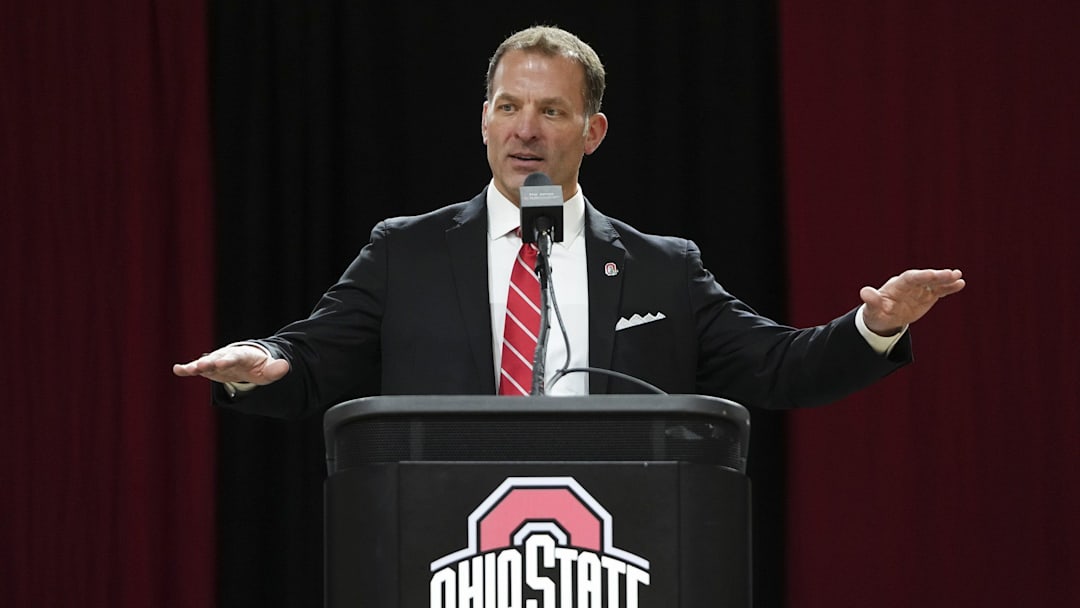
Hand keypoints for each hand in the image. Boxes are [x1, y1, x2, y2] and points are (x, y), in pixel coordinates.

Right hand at [172, 344, 290, 384]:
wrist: (248, 363)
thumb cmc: (259, 367)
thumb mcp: (268, 370)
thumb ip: (275, 369)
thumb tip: (284, 366)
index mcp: (243, 355)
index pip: (237, 357)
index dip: (229, 360)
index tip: (223, 363)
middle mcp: (227, 356)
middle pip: (218, 358)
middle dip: (211, 362)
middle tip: (202, 365)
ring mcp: (217, 362)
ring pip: (206, 363)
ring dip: (198, 366)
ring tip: (189, 369)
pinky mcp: (209, 369)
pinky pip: (197, 369)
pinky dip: (187, 369)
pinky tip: (177, 370)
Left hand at [860, 268, 965, 335]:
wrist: (883, 319)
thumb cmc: (876, 313)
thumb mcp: (872, 310)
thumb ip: (872, 301)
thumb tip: (864, 292)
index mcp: (896, 286)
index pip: (910, 278)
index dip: (921, 276)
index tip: (933, 274)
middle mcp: (909, 285)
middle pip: (924, 278)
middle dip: (937, 276)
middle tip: (951, 274)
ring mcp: (919, 290)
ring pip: (933, 283)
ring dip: (946, 280)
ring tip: (959, 277)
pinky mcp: (926, 296)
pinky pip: (938, 291)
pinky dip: (948, 288)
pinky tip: (960, 284)